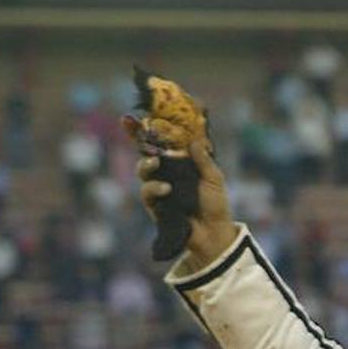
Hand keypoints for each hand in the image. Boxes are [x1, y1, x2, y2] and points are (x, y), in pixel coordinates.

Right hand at [136, 139, 236, 265]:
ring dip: (146, 164)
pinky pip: (147, 192)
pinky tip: (166, 189)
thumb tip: (194, 140)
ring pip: (143, 170)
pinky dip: (154, 188)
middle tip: (136, 129)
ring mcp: (158, 187)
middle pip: (146, 151)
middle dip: (137, 139)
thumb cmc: (215, 204)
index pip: (161, 142)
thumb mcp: (213, 178)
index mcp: (180, 162)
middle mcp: (166, 172)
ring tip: (155, 163)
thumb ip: (203, 160)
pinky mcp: (155, 205)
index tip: (132, 117)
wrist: (214, 231)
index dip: (147, 129)